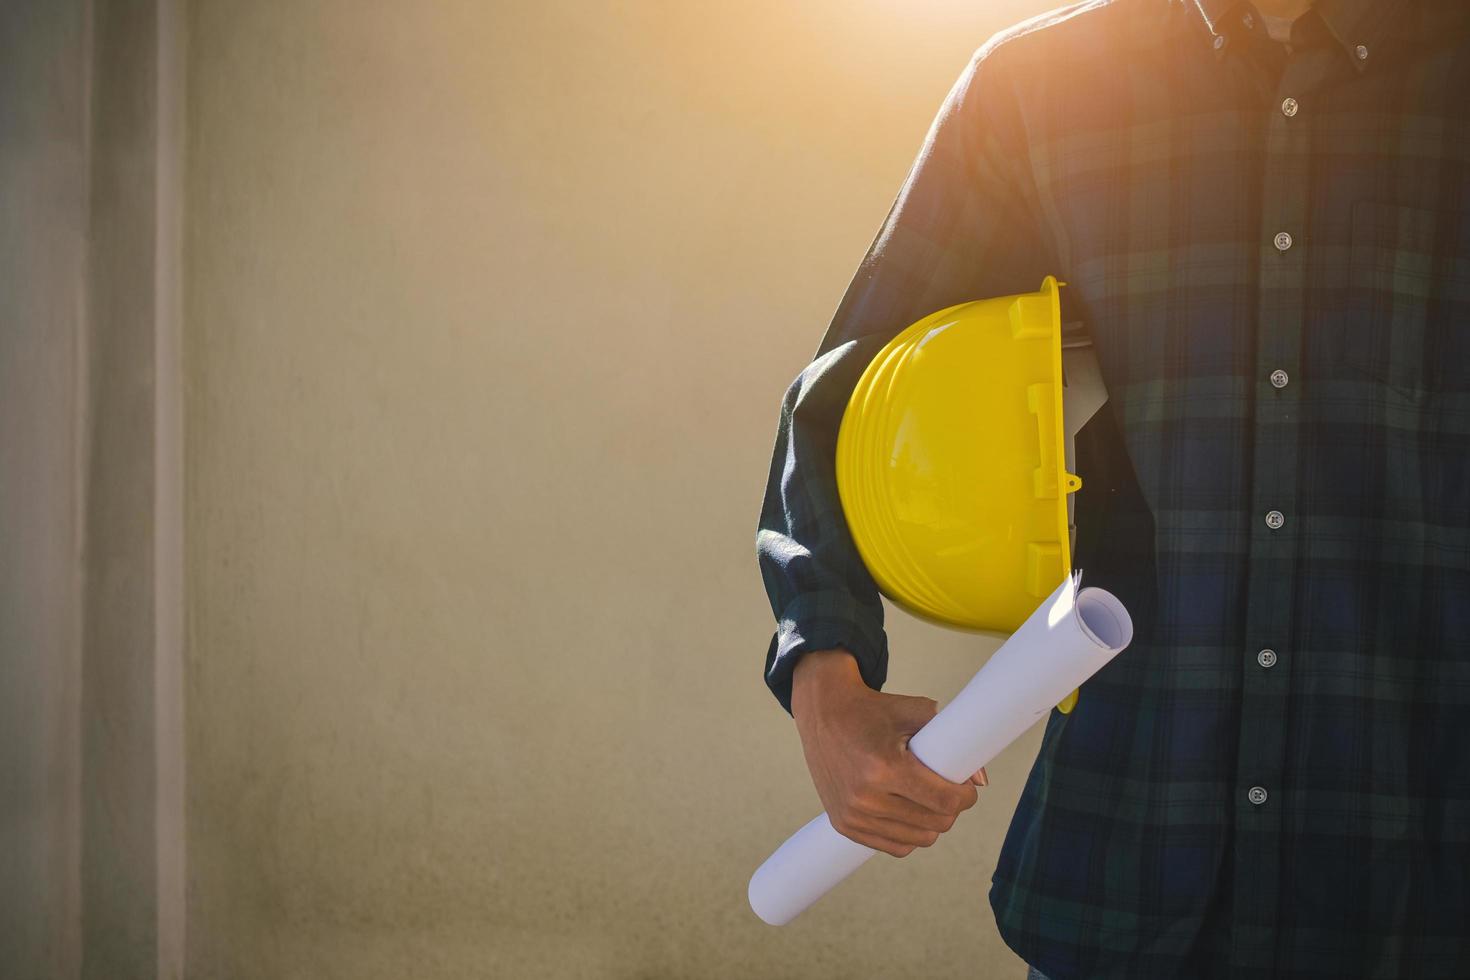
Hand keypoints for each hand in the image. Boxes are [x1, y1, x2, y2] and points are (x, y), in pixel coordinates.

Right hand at [790, 649, 987, 857]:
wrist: (824, 711)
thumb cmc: (871, 710)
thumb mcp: (914, 712)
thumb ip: (952, 739)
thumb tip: (980, 780)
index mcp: (884, 767)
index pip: (944, 801)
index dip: (965, 797)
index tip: (967, 788)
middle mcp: (865, 796)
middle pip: (935, 824)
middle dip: (951, 809)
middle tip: (949, 790)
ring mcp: (853, 814)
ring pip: (918, 839)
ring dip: (931, 823)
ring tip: (928, 799)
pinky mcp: (844, 825)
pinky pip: (895, 847)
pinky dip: (910, 834)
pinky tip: (909, 812)